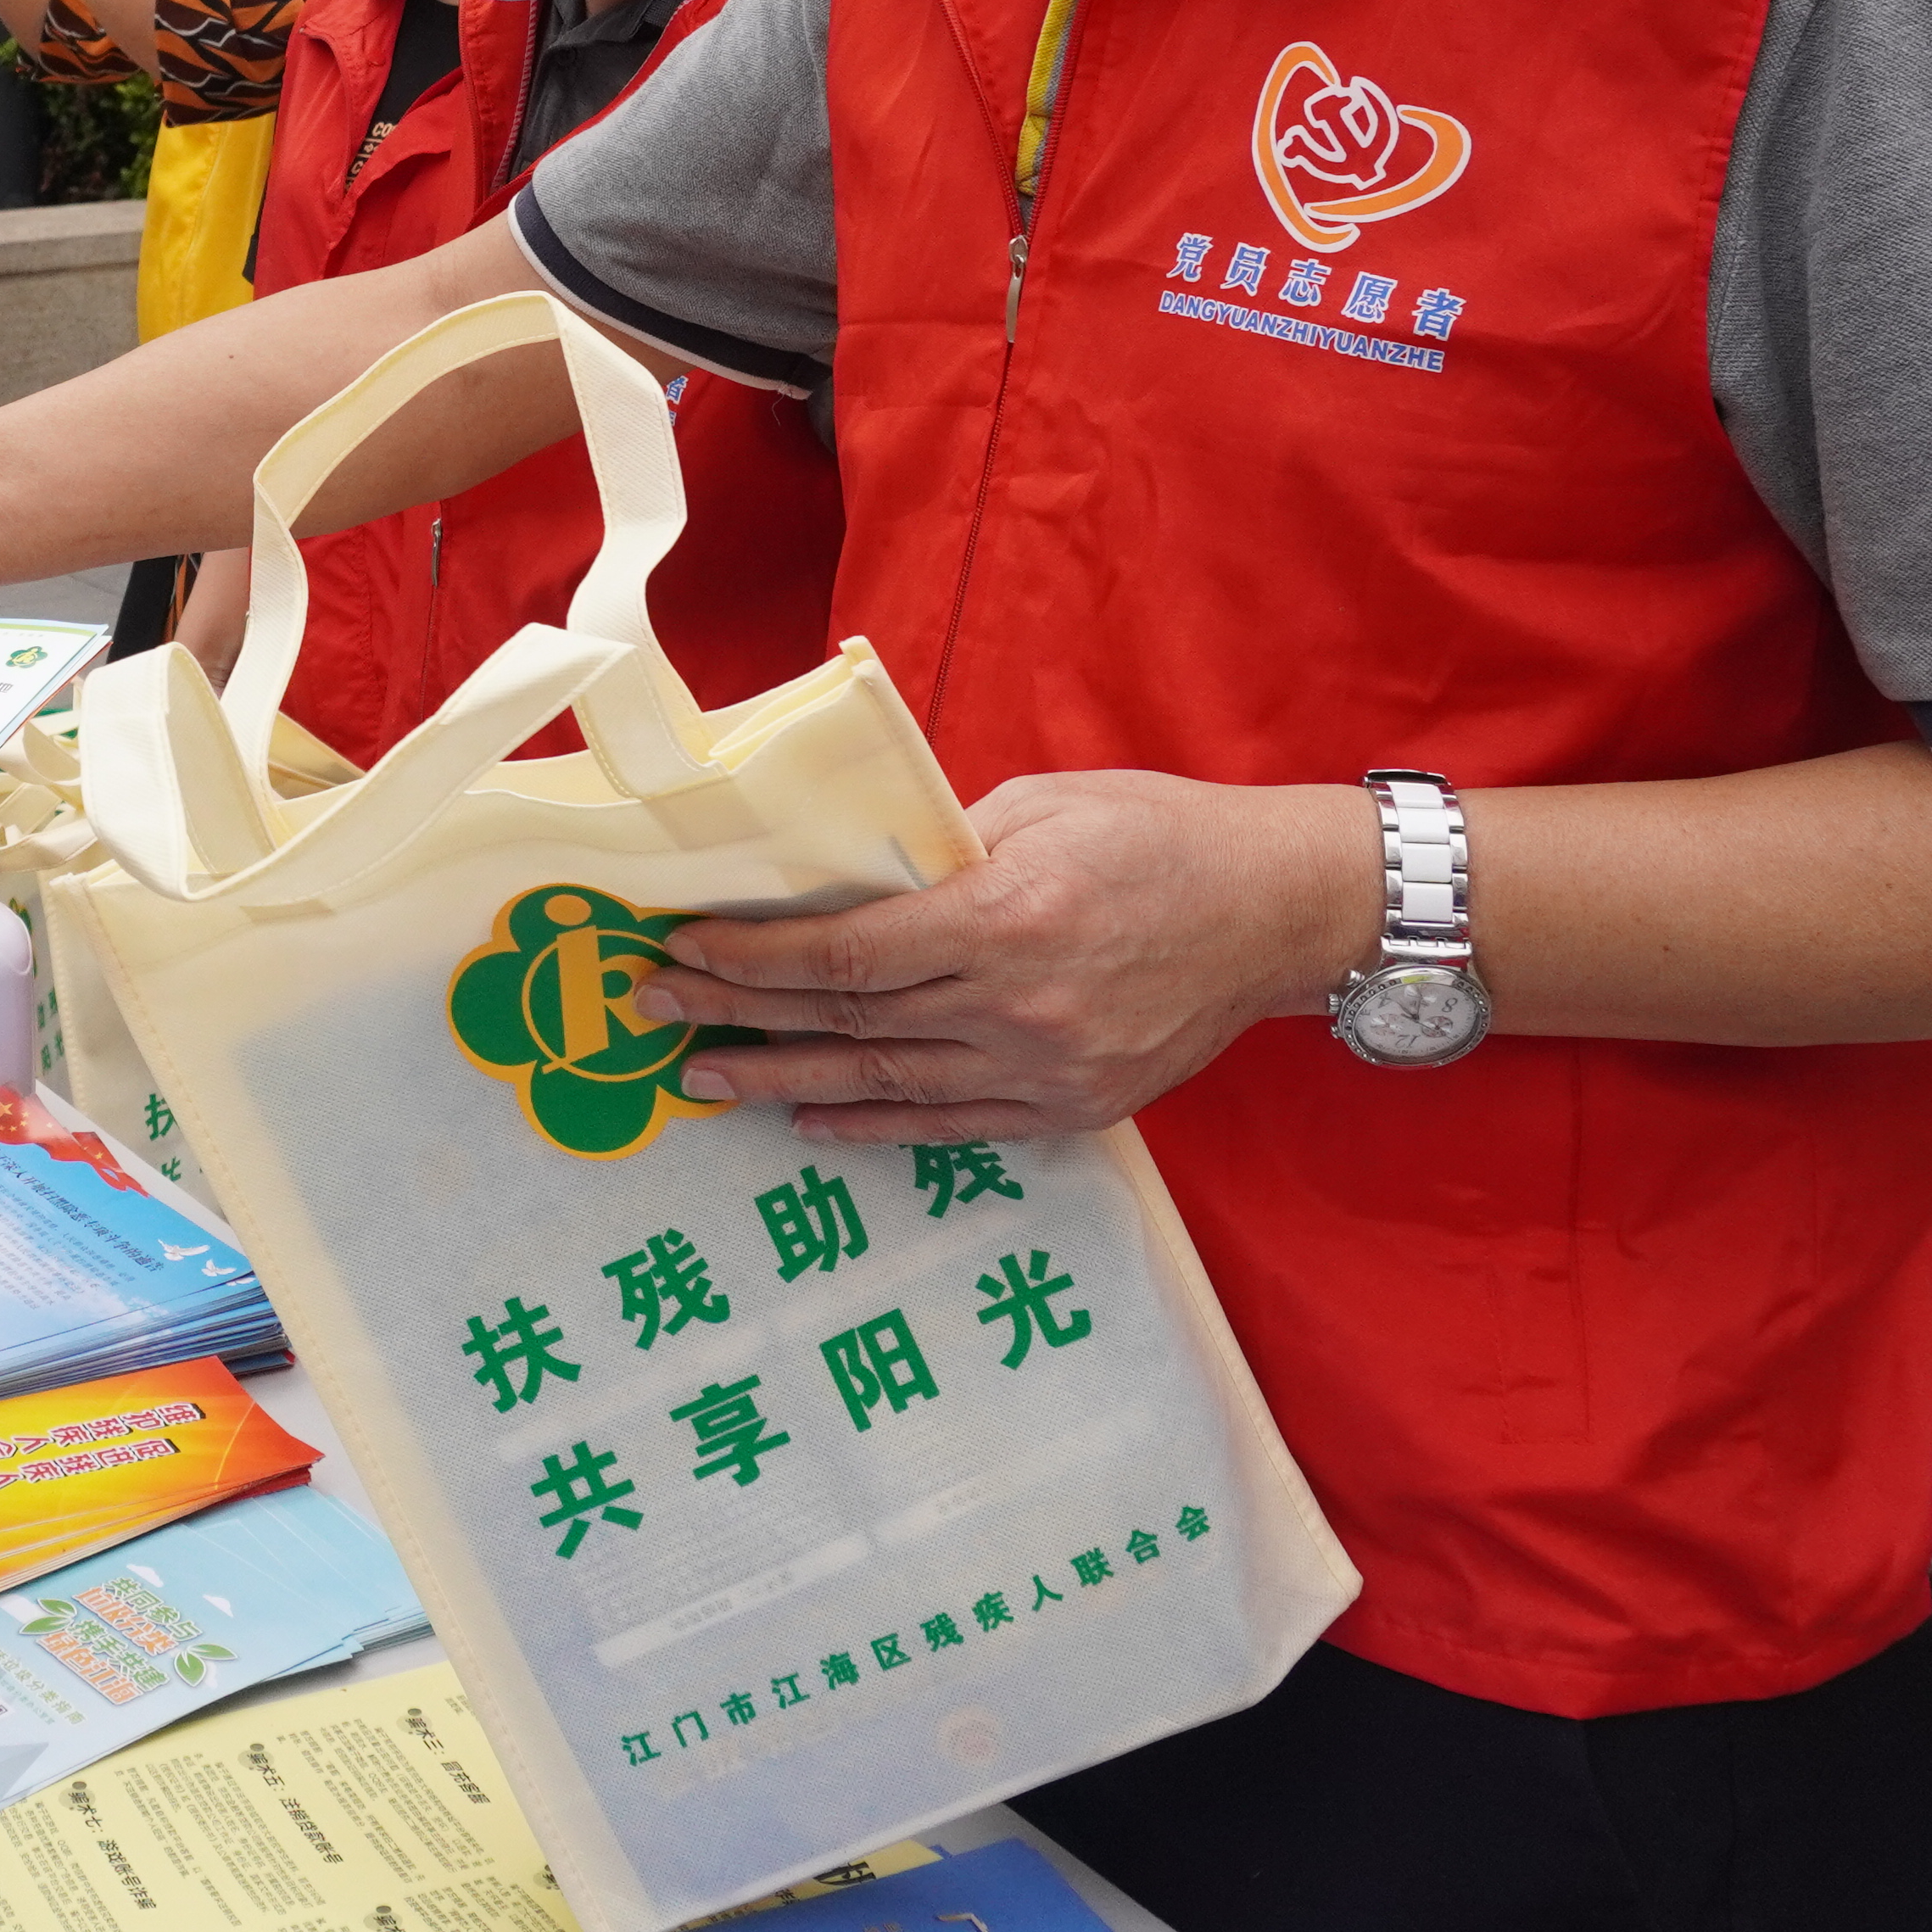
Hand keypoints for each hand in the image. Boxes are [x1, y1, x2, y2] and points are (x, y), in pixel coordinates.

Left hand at [630, 772, 1381, 1143]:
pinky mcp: (1071, 1108)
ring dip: (780, 1079)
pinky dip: (870, 1124)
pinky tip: (806, 1117)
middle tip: (653, 1009)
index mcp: (1006, 919)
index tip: (682, 948)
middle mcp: (1019, 1008)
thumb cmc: (1158, 834)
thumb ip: (937, 849)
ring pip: (882, 1082)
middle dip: (736, 1013)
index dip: (752, 958)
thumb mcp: (1038, 805)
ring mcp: (1046, 1070)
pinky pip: (948, 1126)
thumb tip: (844, 872)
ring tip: (701, 1077)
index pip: (845, 952)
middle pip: (846, 1017)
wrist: (1278, 910)